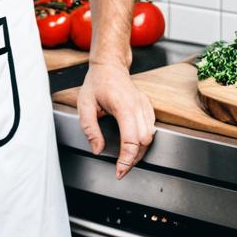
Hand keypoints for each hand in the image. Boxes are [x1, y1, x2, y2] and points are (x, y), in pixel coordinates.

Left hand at [77, 61, 155, 178]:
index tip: (119, 171)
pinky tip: (133, 146)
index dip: (127, 159)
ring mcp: (145, 105)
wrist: (109, 66)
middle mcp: (138, 105)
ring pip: (151, 136)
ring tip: (125, 160)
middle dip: (134, 159)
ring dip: (140, 151)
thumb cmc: (96, 83)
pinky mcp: (148, 106)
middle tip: (121, 169)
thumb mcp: (84, 105)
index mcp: (123, 105)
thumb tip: (97, 149)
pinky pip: (151, 128)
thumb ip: (90, 129)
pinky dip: (144, 141)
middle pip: (144, 141)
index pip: (131, 139)